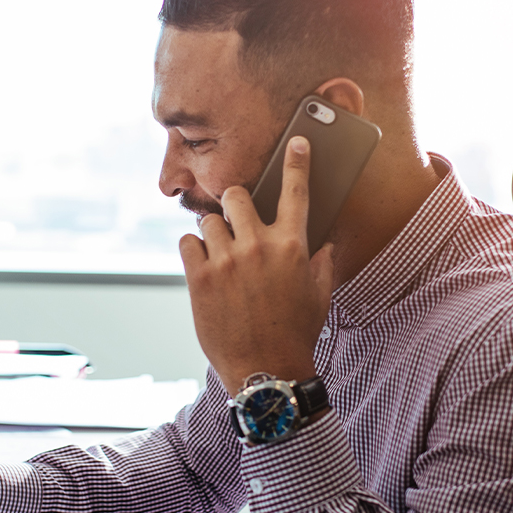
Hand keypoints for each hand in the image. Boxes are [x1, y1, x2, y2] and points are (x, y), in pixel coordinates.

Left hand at [179, 136, 333, 395]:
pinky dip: (193, 250)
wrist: (264, 370)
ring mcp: (226, 260)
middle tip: (235, 222)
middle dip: (234, 204)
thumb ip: (322, 262)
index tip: (298, 142)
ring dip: (212, 231)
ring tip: (219, 253)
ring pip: (208, 219)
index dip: (297, 161)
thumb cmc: (295, 333)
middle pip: (236, 195)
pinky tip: (203, 266)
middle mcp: (258, 246)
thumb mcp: (319, 295)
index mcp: (293, 246)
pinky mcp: (199, 278)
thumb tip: (326, 242)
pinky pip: (187, 242)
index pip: (297, 191)